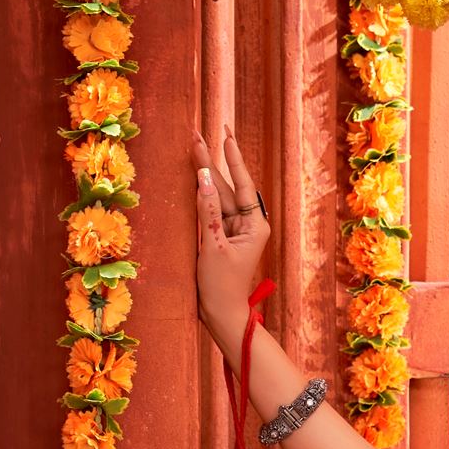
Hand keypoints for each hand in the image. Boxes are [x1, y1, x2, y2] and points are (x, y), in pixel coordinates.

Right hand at [193, 128, 268, 356]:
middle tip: (197, 136)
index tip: (225, 135)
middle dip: (212, 162)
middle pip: (229, 188)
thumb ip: (208, 210)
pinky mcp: (220, 237)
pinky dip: (201, 196)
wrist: (221, 313)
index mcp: (255, 225)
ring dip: (205, 175)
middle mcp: (247, 224)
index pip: (243, 185)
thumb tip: (204, 178)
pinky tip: (193, 177)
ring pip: (217, 197)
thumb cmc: (220, 285)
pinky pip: (210, 211)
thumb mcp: (212, 245)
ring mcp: (233, 230)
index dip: (232, 158)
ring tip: (193, 148)